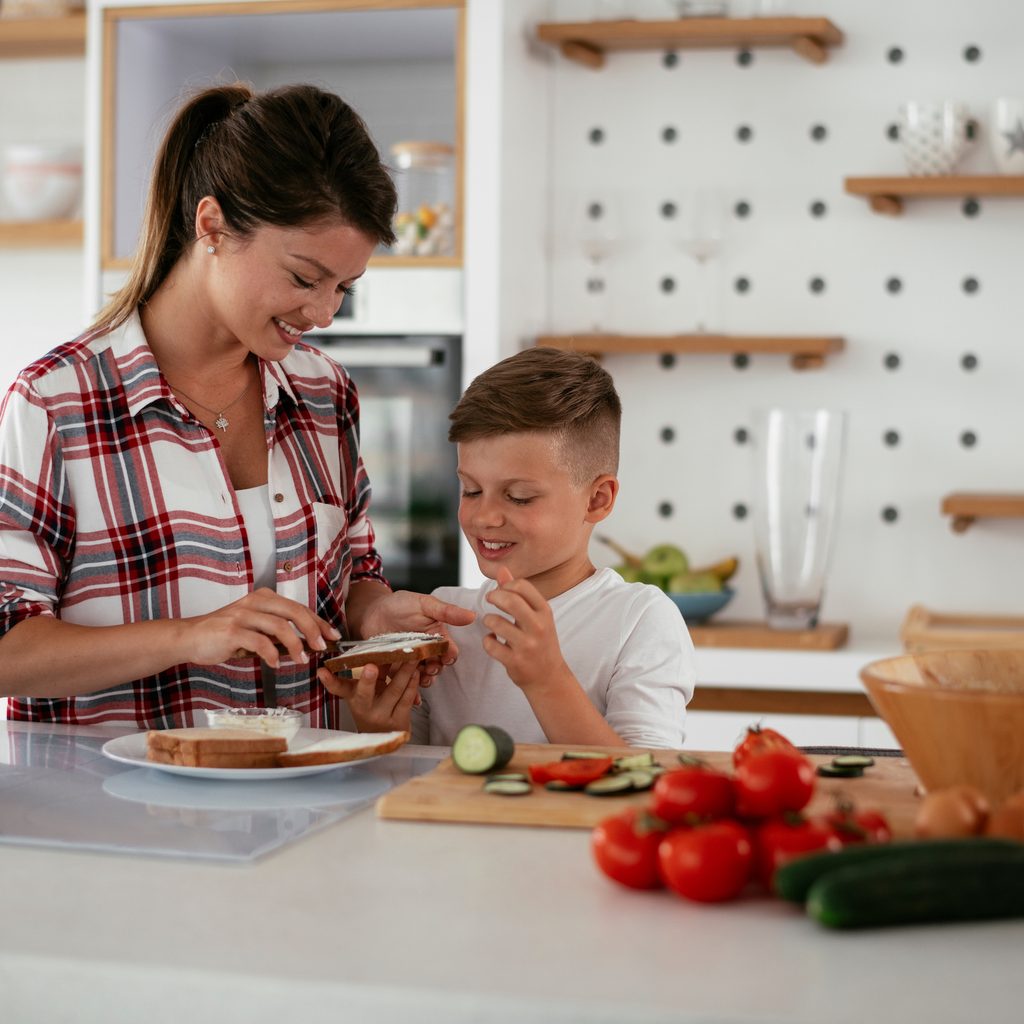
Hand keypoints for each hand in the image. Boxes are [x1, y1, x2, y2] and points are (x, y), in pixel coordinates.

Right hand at [183, 588, 339, 667]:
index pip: (299, 608)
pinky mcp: (232, 631)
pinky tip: (276, 664)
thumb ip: (276, 632)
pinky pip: (260, 642)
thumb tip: (306, 643)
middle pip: (295, 612)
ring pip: (280, 627)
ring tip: (302, 659)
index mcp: (264, 598)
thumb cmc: (224, 635)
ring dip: (296, 645)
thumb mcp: (254, 629)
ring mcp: (243, 615)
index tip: (332, 635)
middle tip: (322, 647)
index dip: (319, 622)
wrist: (189, 638)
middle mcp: (255, 602)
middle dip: (314, 630)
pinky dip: (273, 655)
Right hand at [318, 662, 420, 732]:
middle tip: (371, 666)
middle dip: (367, 680)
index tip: (322, 671)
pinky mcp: (399, 721)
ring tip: (411, 657)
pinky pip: (407, 700)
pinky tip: (416, 672)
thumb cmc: (373, 707)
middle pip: (364, 693)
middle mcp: (365, 708)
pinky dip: (412, 684)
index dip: (330, 681)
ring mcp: (382, 716)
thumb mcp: (365, 691)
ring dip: (403, 673)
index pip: (338, 688)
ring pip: (393, 691)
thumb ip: (370, 672)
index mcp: (354, 697)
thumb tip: (380, 648)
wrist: (383, 737)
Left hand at [358, 589, 474, 682]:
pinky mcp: (396, 668)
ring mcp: (411, 661)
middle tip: (429, 668)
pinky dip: (408, 691)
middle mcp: (426, 651)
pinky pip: (404, 682)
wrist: (373, 611)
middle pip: (437, 666)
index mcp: (436, 637)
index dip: (449, 656)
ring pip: (422, 676)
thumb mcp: (425, 604)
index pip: (449, 650)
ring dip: (424, 681)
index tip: (446, 658)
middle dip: (435, 670)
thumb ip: (447, 611)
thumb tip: (471, 615)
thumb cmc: (400, 604)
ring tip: (419, 679)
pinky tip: (410, 696)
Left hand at [481, 567, 569, 693]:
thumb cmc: (540, 641)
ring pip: (496, 622)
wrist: (549, 678)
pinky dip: (488, 641)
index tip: (501, 591)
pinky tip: (494, 642)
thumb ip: (518, 593)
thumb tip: (502, 570)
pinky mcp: (515, 662)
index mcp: (545, 612)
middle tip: (490, 600)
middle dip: (494, 596)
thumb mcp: (535, 616)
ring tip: (493, 624)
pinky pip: (490, 645)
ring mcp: (527, 645)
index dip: (506, 585)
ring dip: (489, 621)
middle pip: (510, 600)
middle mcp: (538, 627)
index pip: (522, 586)